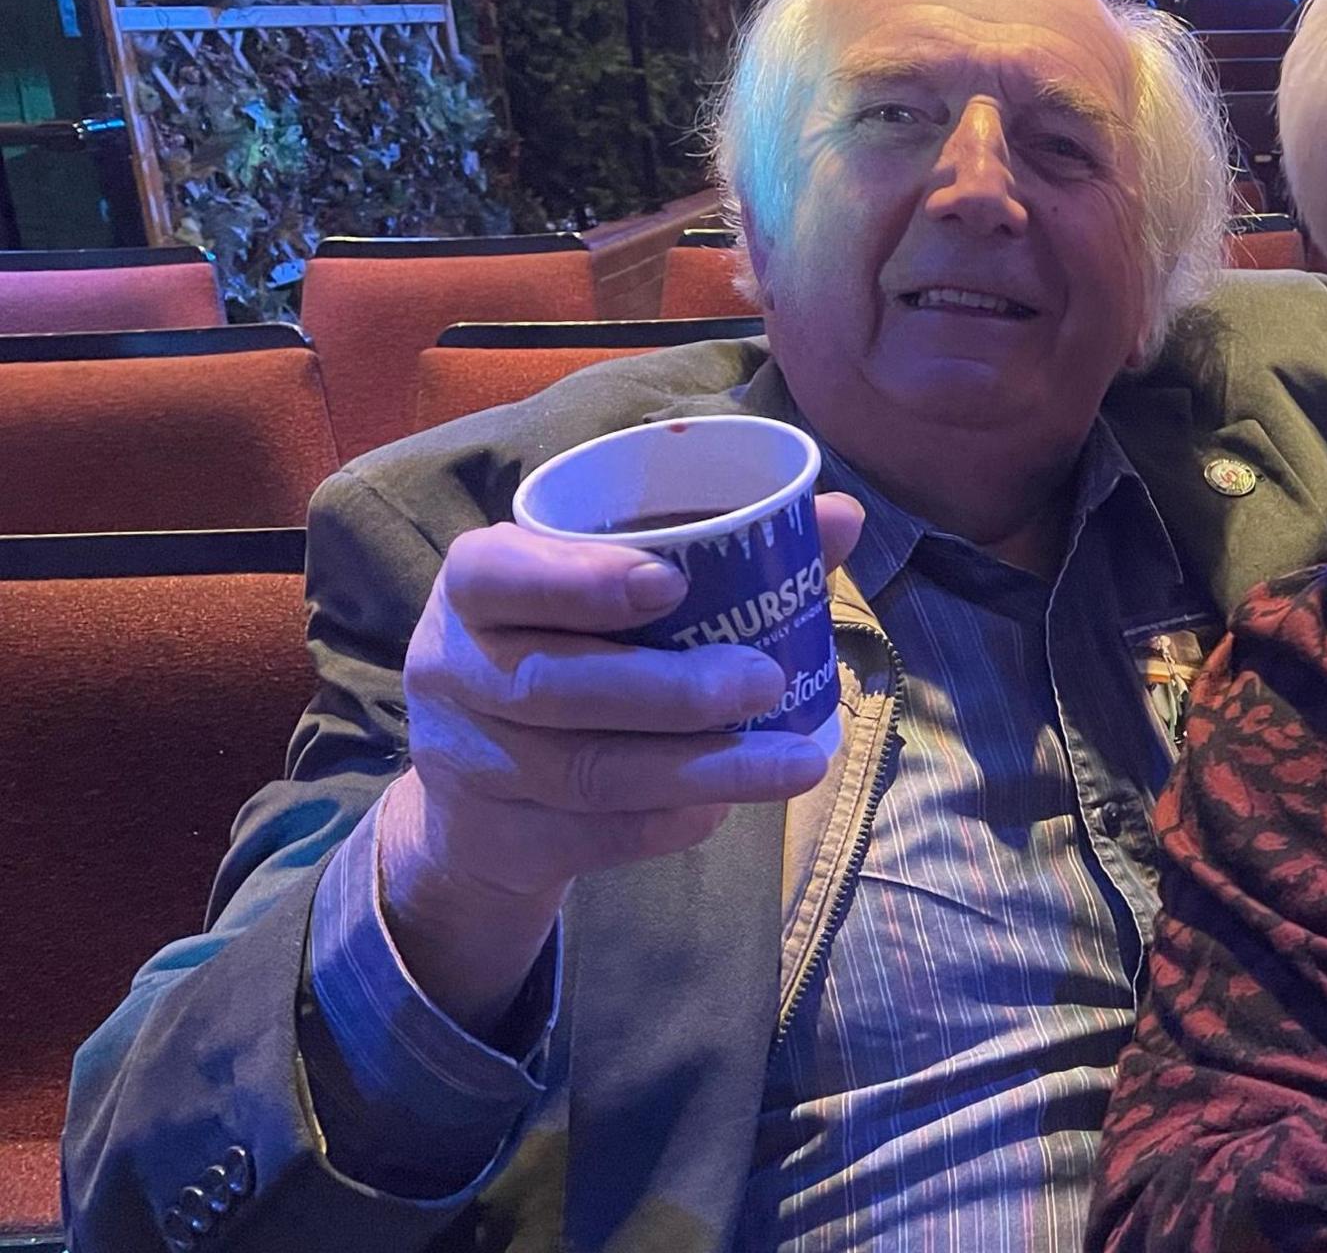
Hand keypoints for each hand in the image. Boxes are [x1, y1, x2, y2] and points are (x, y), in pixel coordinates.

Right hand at [376, 492, 864, 1033]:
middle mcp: (453, 669)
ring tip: (794, 762)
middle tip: (767, 680)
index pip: (498, 575)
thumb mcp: (616, 593)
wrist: (476, 793)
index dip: (580, 581)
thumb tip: (841, 517)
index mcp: (477, 586)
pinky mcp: (498, 840)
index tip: (671, 583)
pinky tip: (723, 809)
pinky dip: (667, 823)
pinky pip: (590, 837)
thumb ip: (724, 552)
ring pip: (586, 771)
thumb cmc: (572, 650)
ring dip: (700, 768)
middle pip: (554, 684)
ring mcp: (469, 762)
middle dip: (672, 689)